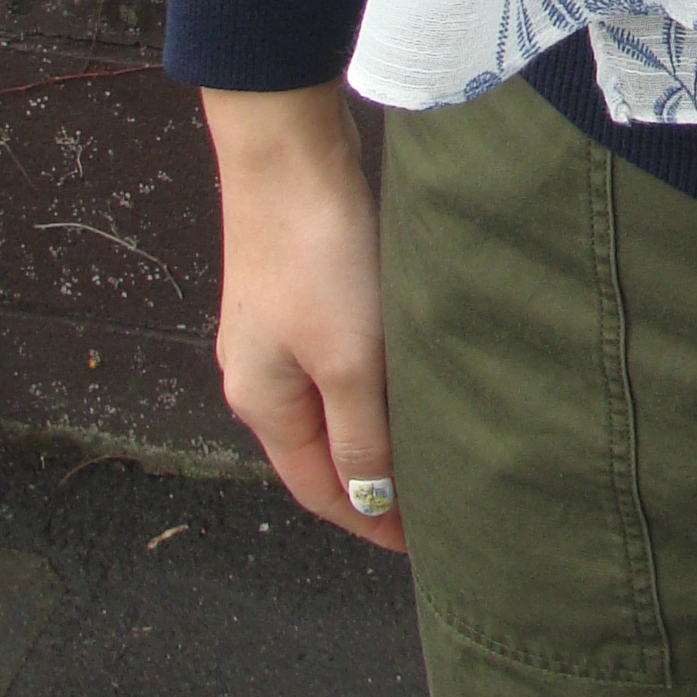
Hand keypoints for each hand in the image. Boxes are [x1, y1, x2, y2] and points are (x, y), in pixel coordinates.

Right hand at [205, 80, 404, 551]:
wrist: (288, 151)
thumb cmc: (320, 256)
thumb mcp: (349, 358)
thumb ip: (361, 433)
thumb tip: (368, 499)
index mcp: (263, 402)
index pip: (319, 489)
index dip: (370, 520)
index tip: (426, 545)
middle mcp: (260, 374)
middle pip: (320, 453)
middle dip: (371, 484)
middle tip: (437, 506)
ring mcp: (276, 331)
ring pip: (330, 406)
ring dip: (375, 434)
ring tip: (432, 451)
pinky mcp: (301, 291)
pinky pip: (337, 364)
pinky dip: (371, 388)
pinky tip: (410, 380)